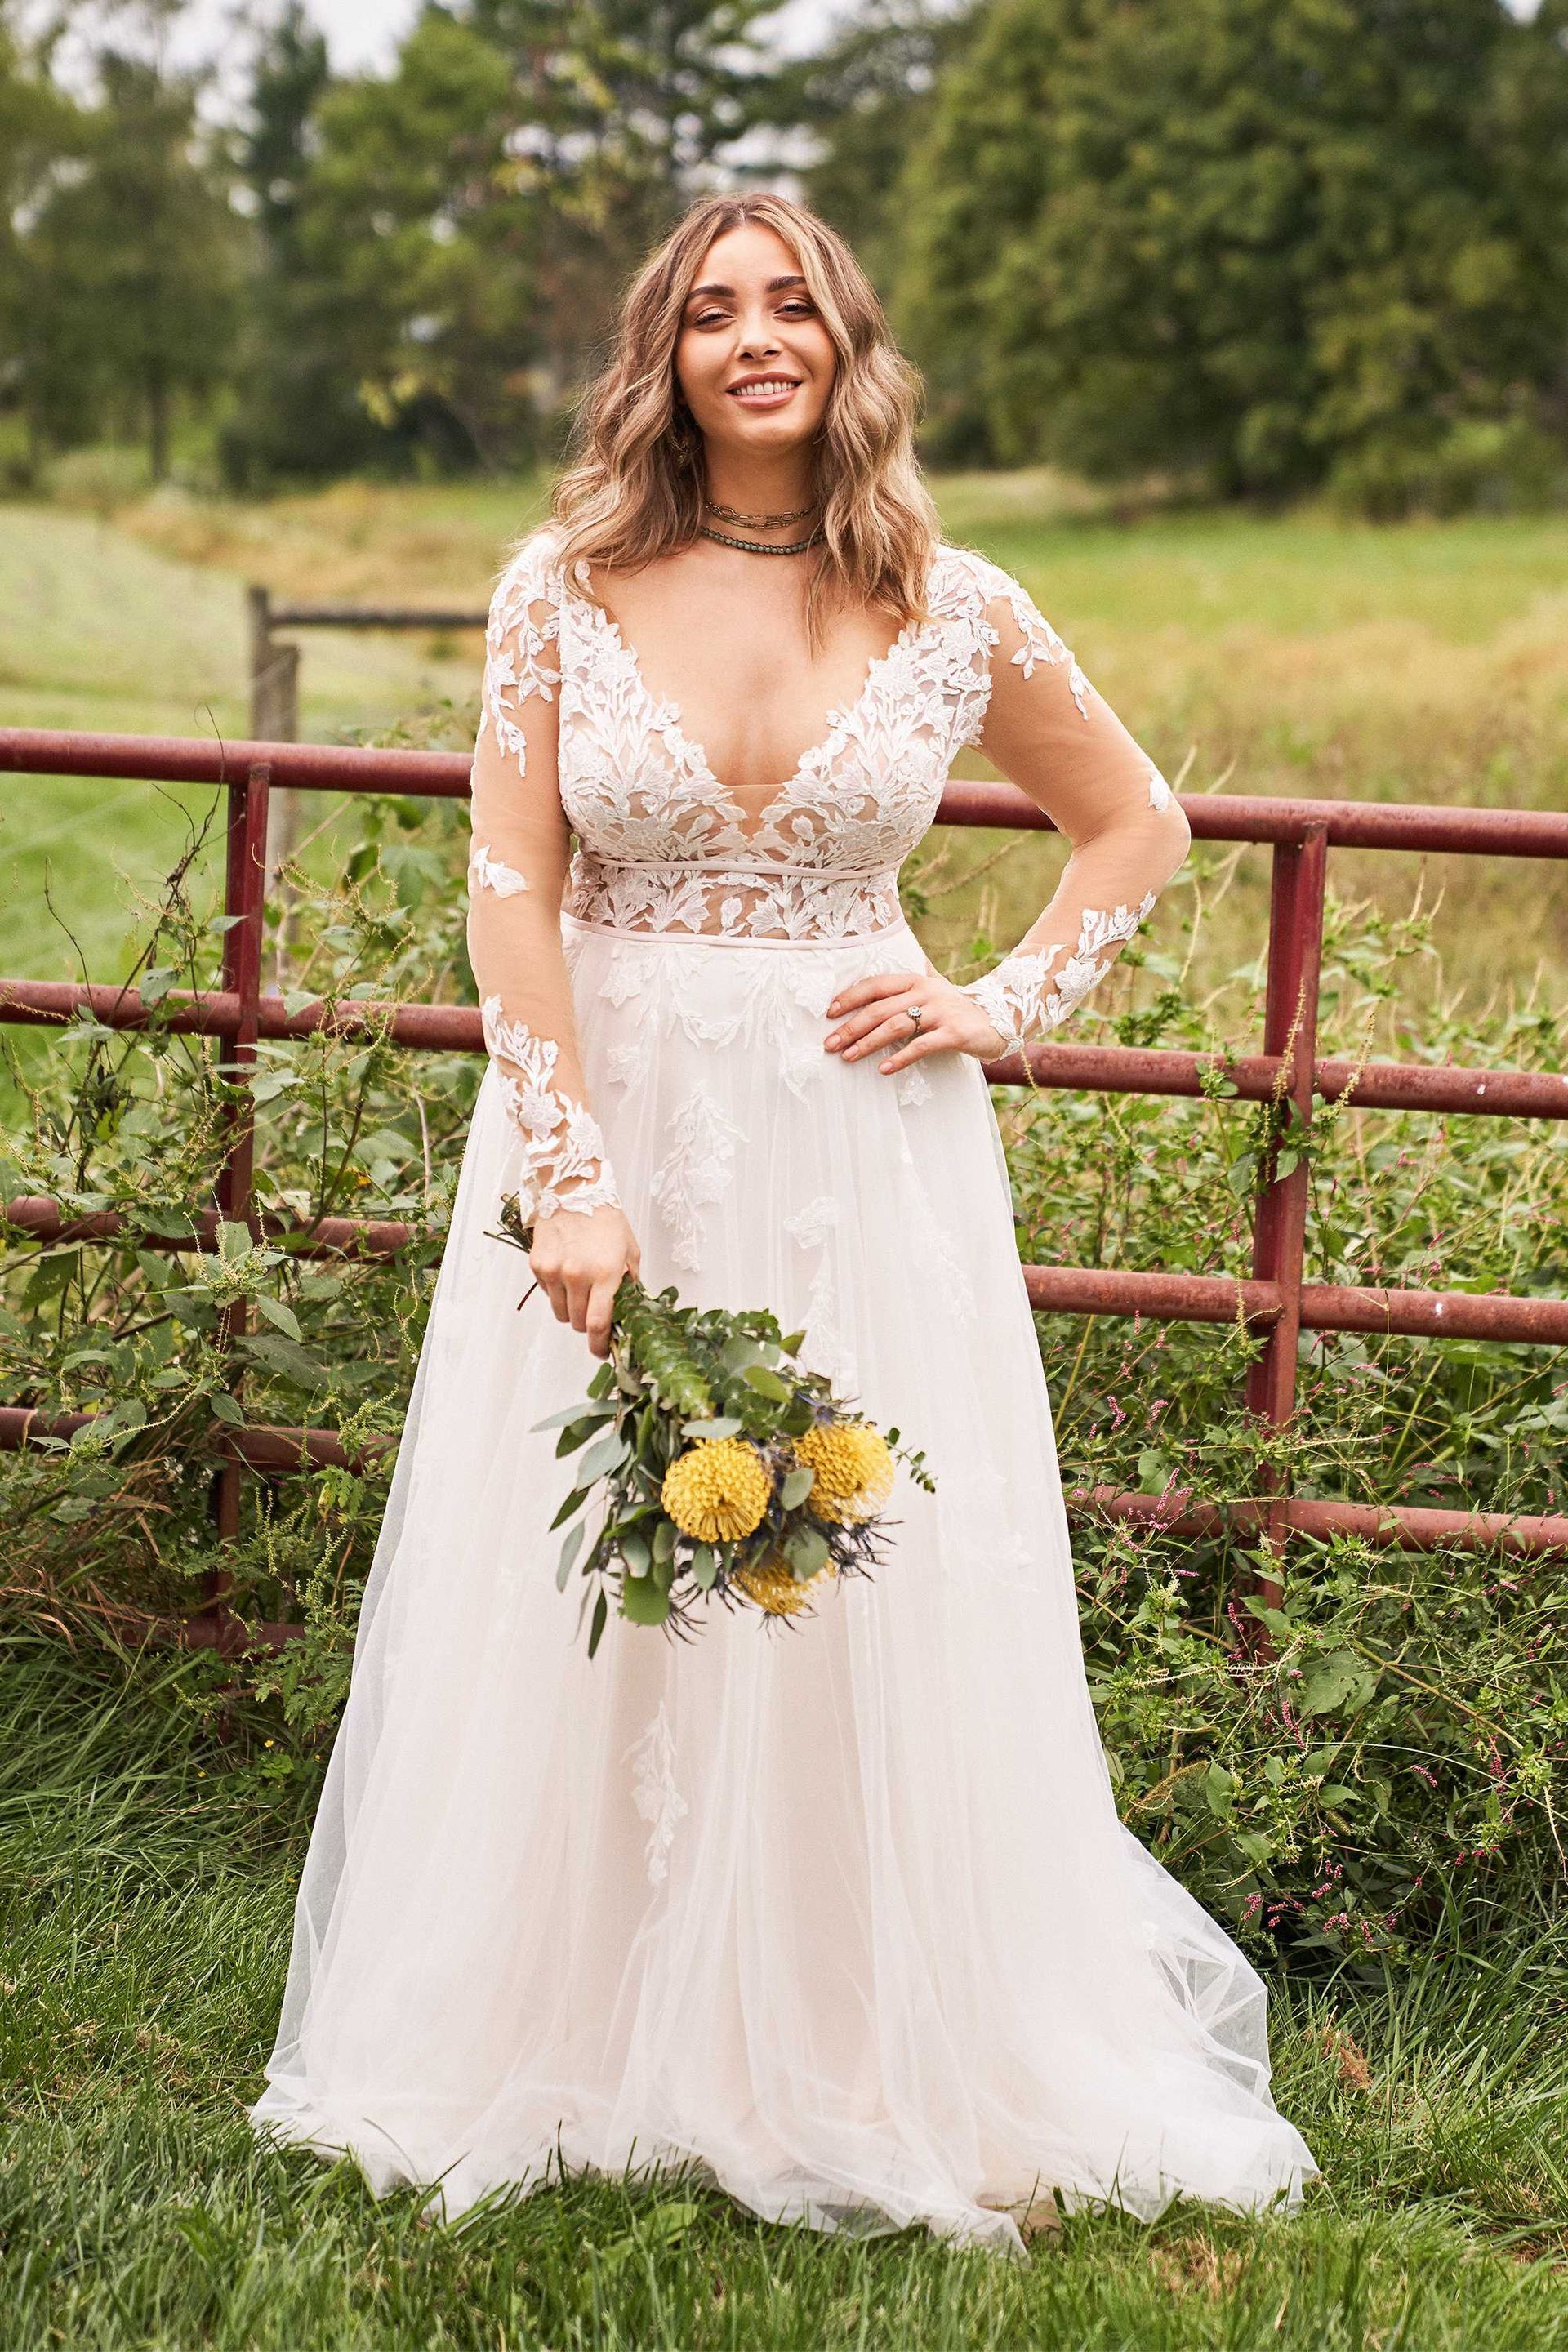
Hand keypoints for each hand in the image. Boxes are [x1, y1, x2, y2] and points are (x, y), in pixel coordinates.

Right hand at [527, 1203, 639, 1357]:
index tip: (602, 1351)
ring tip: (581, 1290)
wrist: (573, 1190)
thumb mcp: (629, 1251)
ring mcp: (554, 1271)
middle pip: (578, 1323)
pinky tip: (566, 1274)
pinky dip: (558, 1294)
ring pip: (561, 1314)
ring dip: (572, 1311)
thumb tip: (630, 1314)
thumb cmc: (606, 1220)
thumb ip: (630, 1285)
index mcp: (605, 1273)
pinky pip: (548, 1296)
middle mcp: (577, 1275)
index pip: (598, 1323)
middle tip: (595, 1312)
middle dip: (588, 1325)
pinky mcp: (537, 1265)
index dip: (599, 1345)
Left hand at [824, 969, 1006, 1074]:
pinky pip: (922, 1045)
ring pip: (896, 1026)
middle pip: (880, 1009)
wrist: (999, 1019)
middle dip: (851, 1027)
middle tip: (829, 1044)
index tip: (829, 1013)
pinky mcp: (954, 1032)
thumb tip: (876, 970)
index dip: (850, 997)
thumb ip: (907, 981)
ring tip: (848, 1057)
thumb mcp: (932, 988)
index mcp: (915, 980)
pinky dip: (901, 1057)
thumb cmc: (956, 1007)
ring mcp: (941, 1011)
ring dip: (868, 1043)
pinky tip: (884, 1069)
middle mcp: (926, 992)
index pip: (875, 985)